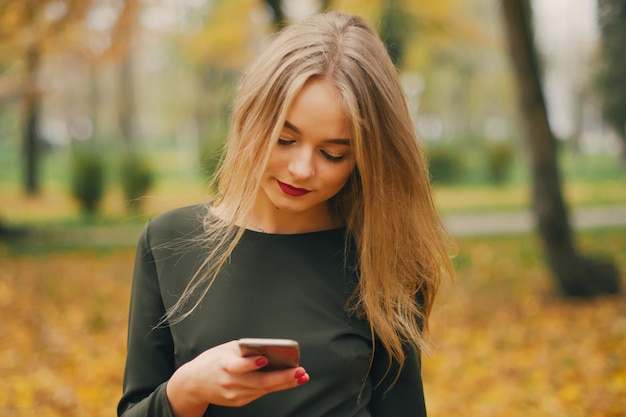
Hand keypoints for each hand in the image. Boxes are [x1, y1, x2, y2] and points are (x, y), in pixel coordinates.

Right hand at [166, 340, 308, 416]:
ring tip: (301, 376)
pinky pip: (259, 393)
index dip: (251, 364)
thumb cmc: (213, 361)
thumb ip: (245, 350)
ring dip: (284, 384)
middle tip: (299, 371)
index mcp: (223, 364)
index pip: (237, 366)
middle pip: (258, 381)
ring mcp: (234, 395)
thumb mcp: (225, 349)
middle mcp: (229, 382)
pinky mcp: (238, 402)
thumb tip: (269, 349)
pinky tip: (288, 381)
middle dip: (281, 377)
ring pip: (263, 390)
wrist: (193, 384)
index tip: (265, 359)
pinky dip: (275, 387)